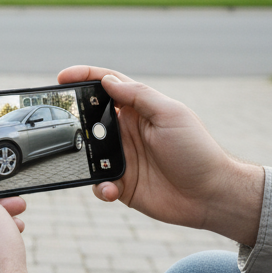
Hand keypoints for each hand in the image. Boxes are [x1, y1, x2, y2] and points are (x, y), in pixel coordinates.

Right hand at [57, 66, 264, 245]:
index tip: (61, 77)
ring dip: (83, 158)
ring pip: (88, 153)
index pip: (108, 87)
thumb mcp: (170, 115)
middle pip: (90, 119)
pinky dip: (100, 187)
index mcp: (140, 110)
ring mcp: (123, 158)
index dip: (85, 77)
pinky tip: (112, 189)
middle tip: (61, 124)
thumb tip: (108, 80)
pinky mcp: (121, 184)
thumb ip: (139, 96)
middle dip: (73, 120)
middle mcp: (128, 132)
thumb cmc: (196, 151)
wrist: (210, 195)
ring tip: (88, 163)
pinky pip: (98, 183)